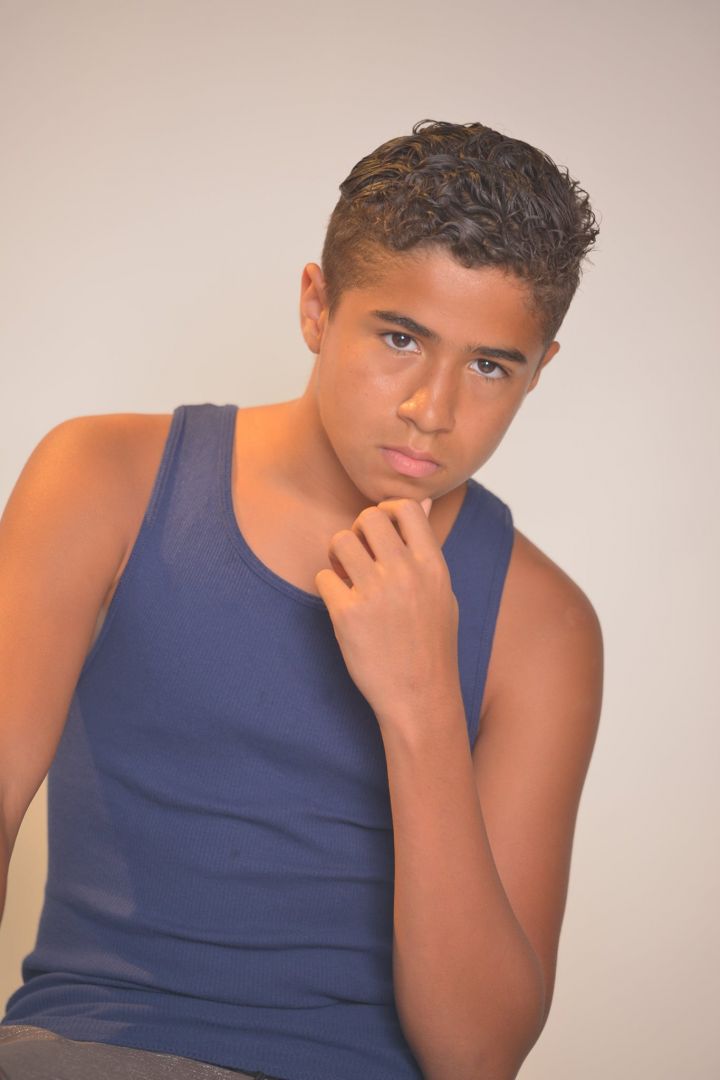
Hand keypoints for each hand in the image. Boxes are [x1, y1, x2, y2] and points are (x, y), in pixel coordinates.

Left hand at [315, 497, 460, 726]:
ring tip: (346, 576)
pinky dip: (327, 587)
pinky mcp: (347, 615)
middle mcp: (405, 573)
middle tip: (358, 555)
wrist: (420, 696)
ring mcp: (376, 593)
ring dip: (337, 554)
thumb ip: (426, 549)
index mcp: (433, 565)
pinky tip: (341, 604)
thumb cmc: (431, 645)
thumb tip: (419, 503)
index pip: (406, 506)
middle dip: (358, 530)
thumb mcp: (442, 593)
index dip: (387, 510)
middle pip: (368, 517)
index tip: (381, 533)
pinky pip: (322, 577)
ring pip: (340, 540)